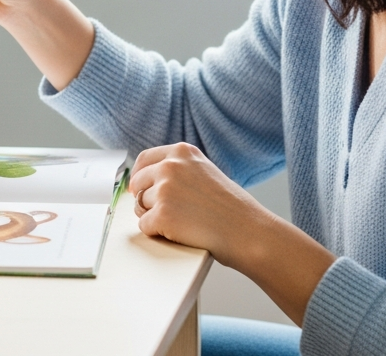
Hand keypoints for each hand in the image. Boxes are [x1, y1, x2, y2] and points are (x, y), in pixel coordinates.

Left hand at [129, 143, 268, 264]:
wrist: (249, 232)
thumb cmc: (232, 208)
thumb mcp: (205, 172)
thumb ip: (180, 170)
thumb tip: (148, 179)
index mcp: (182, 152)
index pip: (144, 159)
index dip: (139, 175)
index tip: (137, 187)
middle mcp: (170, 166)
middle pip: (139, 183)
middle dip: (146, 199)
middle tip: (166, 212)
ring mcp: (165, 190)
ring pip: (140, 205)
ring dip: (154, 216)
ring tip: (183, 222)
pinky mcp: (162, 215)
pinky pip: (144, 225)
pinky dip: (157, 232)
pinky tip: (179, 233)